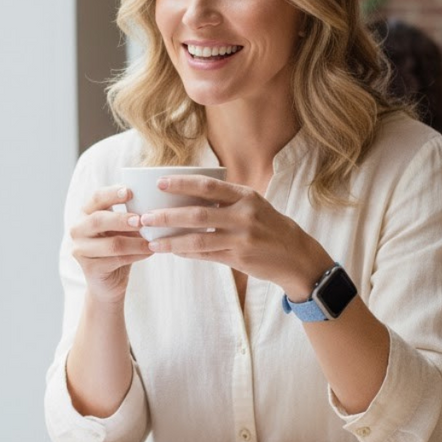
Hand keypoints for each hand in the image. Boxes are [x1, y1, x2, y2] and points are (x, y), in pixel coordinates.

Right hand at [70, 184, 153, 301]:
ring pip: (111, 243)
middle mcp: (78, 229)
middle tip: (141, 220)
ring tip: (152, 242)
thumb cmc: (118, 247)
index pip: (96, 197)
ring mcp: (80, 249)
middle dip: (122, 219)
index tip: (130, 191)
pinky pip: (116, 260)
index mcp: (86, 213)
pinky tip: (149, 253)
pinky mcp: (89, 268)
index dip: (112, 193)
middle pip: (98, 219)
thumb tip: (154, 204)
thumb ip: (130, 215)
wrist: (109, 281)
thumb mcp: (122, 228)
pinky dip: (136, 255)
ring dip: (135, 242)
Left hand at [133, 174, 329, 300]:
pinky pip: (206, 255)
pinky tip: (171, 250)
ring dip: (171, 240)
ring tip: (151, 241)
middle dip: (167, 215)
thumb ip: (227, 200)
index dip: (181, 183)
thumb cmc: (270, 227)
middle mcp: (244, 215)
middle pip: (197, 213)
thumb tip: (189, 195)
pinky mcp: (239, 258)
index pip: (208, 185)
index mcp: (246, 196)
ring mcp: (241, 238)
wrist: (296, 256)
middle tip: (145, 217)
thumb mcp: (254, 205)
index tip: (159, 183)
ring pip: (198, 238)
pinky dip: (186, 252)